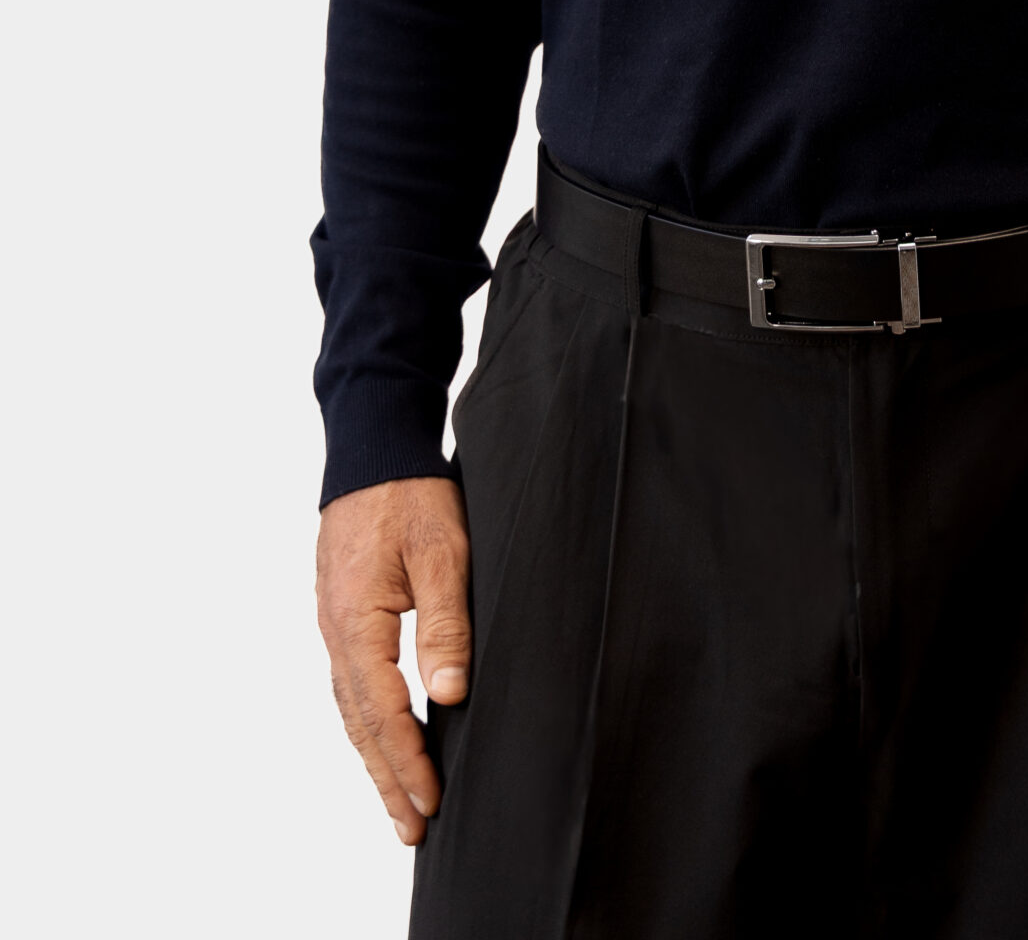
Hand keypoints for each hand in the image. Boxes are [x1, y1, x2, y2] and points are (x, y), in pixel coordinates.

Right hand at [316, 475, 471, 846]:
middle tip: (412, 831)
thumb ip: (444, 624)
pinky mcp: (342, 612)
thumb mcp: (443, 552)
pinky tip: (383, 736)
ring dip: (375, 756)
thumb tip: (447, 696)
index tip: (432, 803)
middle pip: (359, 723)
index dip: (408, 761)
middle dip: (387, 779)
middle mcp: (336, 631)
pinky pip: (350, 682)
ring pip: (351, 707)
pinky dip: (367, 720)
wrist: (373, 444)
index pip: (384, 711)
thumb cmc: (411, 492)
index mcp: (356, 621)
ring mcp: (333, 623)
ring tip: (399, 801)